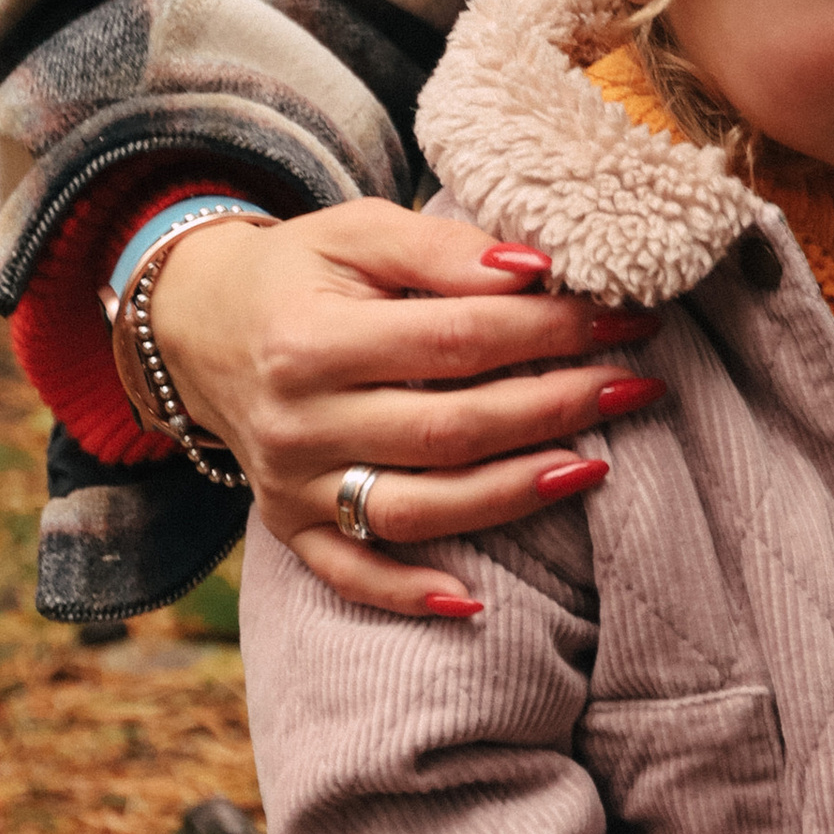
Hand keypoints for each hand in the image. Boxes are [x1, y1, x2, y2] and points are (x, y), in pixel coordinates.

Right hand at [147, 204, 662, 616]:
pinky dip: (408, 595)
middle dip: (556, 406)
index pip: (455, 341)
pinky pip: (350, 575)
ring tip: (596, 465)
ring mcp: (291, 485)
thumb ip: (443, 248)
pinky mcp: (288, 527)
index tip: (623, 318)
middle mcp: (297, 422)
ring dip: (514, 495)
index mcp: (311, 339)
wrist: (196, 326)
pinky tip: (475, 601)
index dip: (548, 331)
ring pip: (417, 509)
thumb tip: (536, 270)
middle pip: (449, 429)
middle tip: (637, 384)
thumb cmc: (299, 271)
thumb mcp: (358, 232)